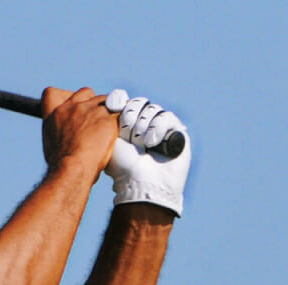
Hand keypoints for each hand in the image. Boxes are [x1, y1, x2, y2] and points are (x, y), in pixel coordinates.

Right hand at [40, 86, 117, 171]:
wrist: (72, 170)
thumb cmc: (62, 165)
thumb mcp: (52, 145)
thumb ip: (60, 133)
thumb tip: (67, 138)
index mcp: (56, 114)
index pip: (54, 93)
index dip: (65, 96)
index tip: (73, 106)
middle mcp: (72, 108)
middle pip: (85, 92)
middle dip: (92, 103)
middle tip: (97, 120)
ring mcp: (90, 111)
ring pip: (105, 100)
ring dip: (109, 111)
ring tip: (111, 128)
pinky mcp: (107, 119)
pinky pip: (120, 111)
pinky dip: (122, 118)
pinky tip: (123, 129)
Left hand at [102, 90, 189, 217]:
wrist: (141, 184)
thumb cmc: (123, 166)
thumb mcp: (110, 138)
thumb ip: (111, 116)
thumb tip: (117, 97)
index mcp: (129, 124)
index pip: (128, 102)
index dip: (123, 104)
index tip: (115, 108)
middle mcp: (146, 125)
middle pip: (140, 104)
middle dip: (131, 118)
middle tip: (129, 137)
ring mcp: (162, 129)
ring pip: (153, 110)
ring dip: (144, 125)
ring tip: (142, 144)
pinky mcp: (177, 133)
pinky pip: (167, 117)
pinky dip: (157, 128)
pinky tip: (152, 143)